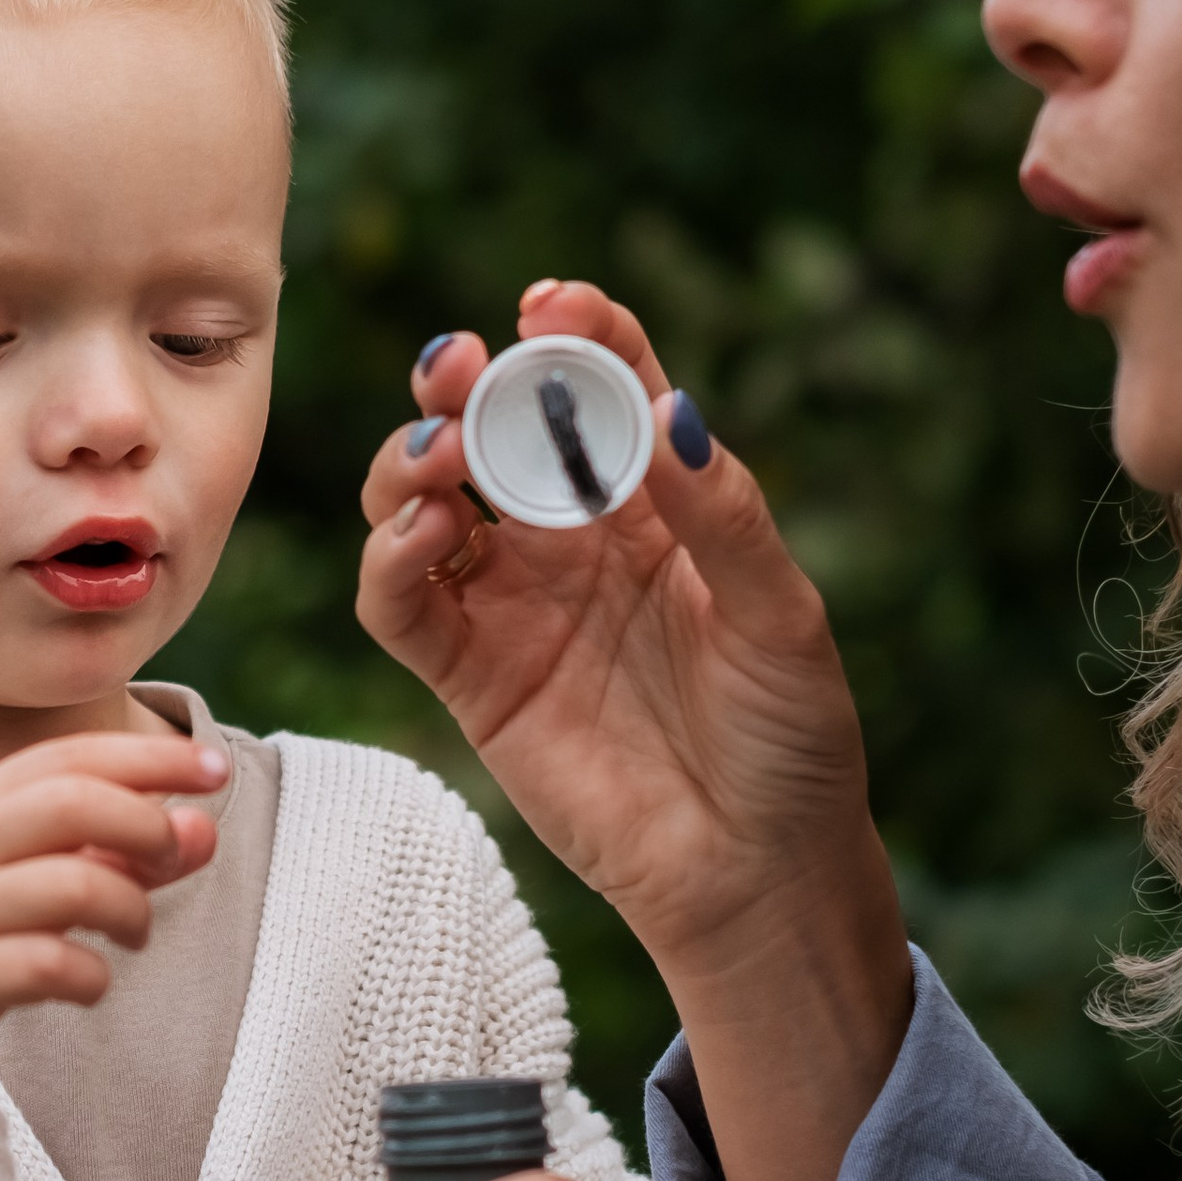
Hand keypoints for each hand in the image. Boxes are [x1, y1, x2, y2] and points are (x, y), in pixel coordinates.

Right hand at [0, 730, 227, 1180]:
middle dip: (146, 826)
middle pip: (73, 802)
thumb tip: (202, 829)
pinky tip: (88, 985)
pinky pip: (48, 965)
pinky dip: (92, 976)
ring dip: (131, 911)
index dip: (152, 758)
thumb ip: (115, 855)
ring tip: (134, 936)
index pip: (72, 756)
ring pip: (73, 884)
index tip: (216, 770)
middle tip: (174, 862)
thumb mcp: (34, 884)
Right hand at [360, 283, 912, 1180]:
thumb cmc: (790, 742)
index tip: (553, 304)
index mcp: (656, 507)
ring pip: (426, 504)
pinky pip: (402, 606)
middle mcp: (573, 543)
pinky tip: (424, 536)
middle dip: (468, 383)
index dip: (577, 336)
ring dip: (412, 463)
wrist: (756, 876)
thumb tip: (669, 410)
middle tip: (457, 366)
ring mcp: (515, 607)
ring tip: (436, 456)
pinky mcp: (470, 679)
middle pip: (496, 431)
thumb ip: (720, 514)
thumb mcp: (779, 617)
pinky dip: (390, 560)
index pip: (605, 390)